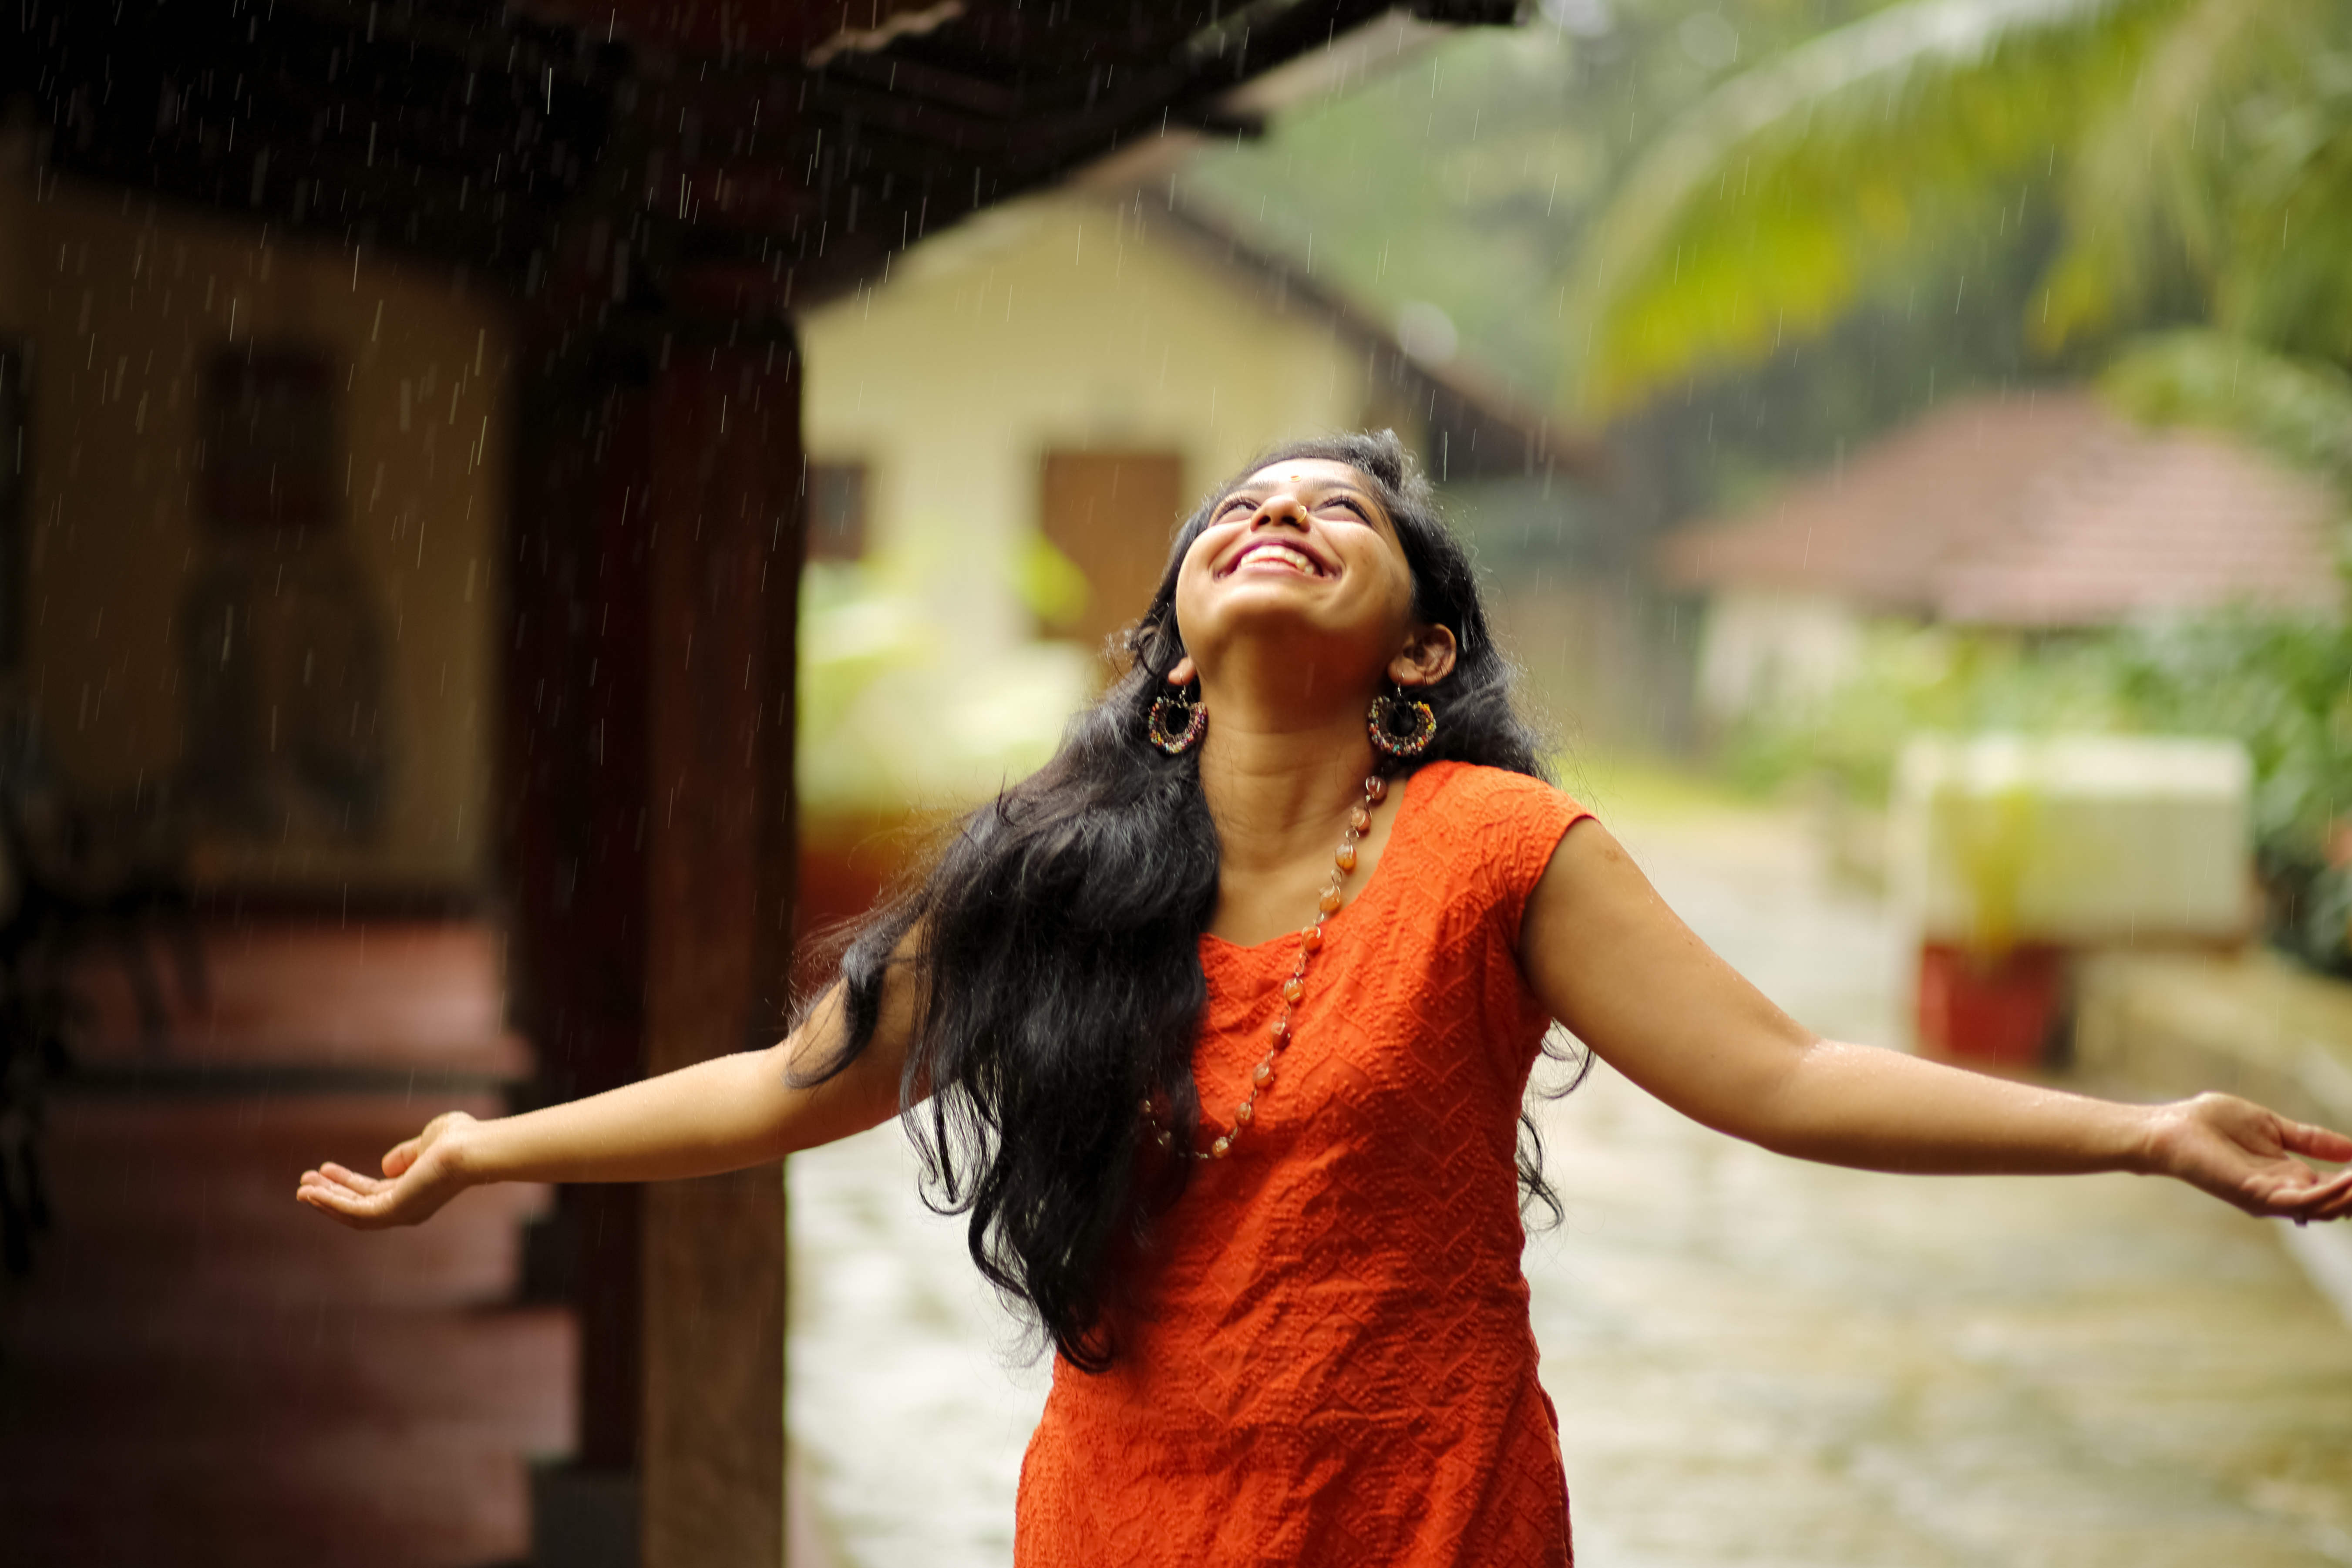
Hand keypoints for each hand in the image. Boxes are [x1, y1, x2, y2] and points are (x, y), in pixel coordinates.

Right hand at [296, 1111, 479, 1228]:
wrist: (473, 1148)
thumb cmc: (460, 1139)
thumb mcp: (427, 1141)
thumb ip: (407, 1154)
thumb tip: (385, 1165)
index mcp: (415, 1192)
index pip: (373, 1193)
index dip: (347, 1183)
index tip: (325, 1169)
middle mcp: (408, 1208)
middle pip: (359, 1206)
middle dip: (331, 1195)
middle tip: (305, 1183)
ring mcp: (401, 1213)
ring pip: (354, 1213)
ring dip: (326, 1201)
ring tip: (302, 1189)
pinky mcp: (393, 1211)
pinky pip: (355, 1213)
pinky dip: (331, 1204)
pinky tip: (312, 1193)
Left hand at [2146, 1093, 2351, 1221]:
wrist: (2173, 1126)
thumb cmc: (2213, 1123)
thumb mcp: (2274, 1126)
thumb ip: (2311, 1139)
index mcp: (2290, 1176)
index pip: (2338, 1186)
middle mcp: (2284, 1191)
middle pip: (2337, 1202)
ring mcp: (2271, 1197)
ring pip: (2325, 1206)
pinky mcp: (2256, 1196)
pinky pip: (2301, 1200)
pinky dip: (2329, 1192)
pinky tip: (2348, 1178)